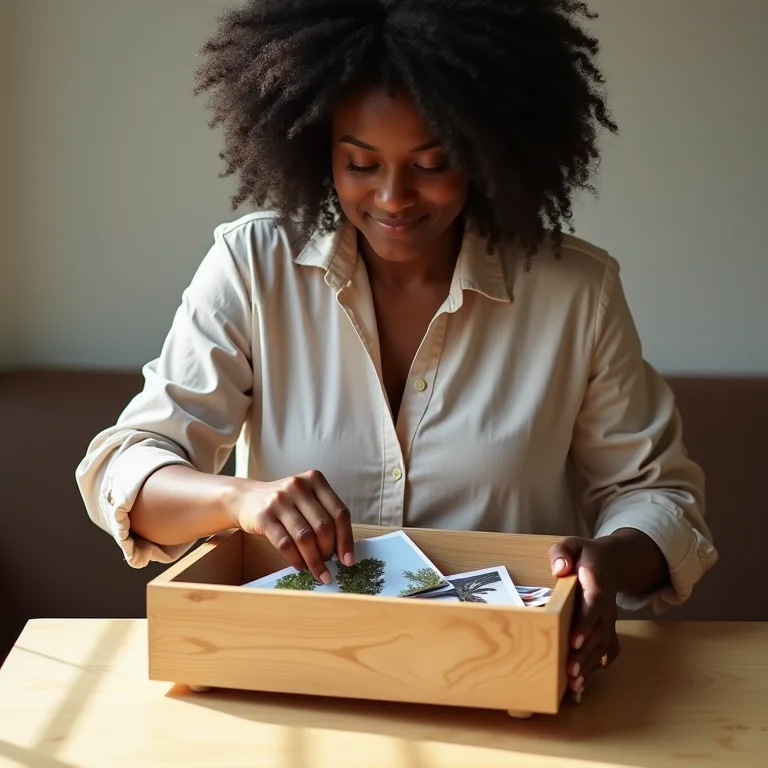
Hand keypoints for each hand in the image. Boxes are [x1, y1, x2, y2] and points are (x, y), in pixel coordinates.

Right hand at [232, 470, 354, 583]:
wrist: (246, 497)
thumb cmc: (284, 503)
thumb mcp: (307, 498)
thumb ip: (324, 515)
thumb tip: (343, 551)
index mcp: (315, 480)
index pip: (340, 513)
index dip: (346, 539)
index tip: (348, 560)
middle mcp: (298, 486)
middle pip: (323, 527)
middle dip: (329, 552)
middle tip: (328, 564)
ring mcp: (279, 500)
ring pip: (305, 538)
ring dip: (314, 560)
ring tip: (318, 571)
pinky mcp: (264, 516)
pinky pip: (285, 544)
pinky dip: (296, 560)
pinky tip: (301, 567)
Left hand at [548, 536, 619, 695]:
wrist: (611, 561)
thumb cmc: (583, 554)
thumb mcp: (571, 543)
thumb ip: (562, 553)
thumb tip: (560, 569)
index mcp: (596, 582)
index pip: (593, 605)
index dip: (585, 623)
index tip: (573, 641)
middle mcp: (606, 605)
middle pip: (598, 632)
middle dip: (584, 653)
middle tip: (569, 672)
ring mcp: (609, 619)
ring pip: (603, 645)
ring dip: (589, 665)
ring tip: (574, 684)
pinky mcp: (608, 628)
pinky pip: (608, 650)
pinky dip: (597, 666)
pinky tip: (583, 682)